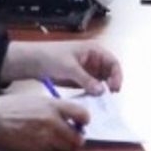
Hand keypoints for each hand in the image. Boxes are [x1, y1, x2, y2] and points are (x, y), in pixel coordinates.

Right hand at [0, 92, 87, 150]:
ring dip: (66, 147)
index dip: (85, 120)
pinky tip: (47, 146)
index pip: (82, 113)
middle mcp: (53, 122)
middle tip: (74, 137)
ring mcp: (45, 138)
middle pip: (77, 137)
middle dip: (77, 139)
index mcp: (54, 106)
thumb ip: (56, 108)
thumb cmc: (14, 106)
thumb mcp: (38, 100)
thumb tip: (68, 117)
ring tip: (60, 143)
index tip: (82, 122)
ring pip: (66, 148)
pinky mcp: (36, 150)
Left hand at [1, 41, 123, 93]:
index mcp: (94, 50)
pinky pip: (92, 87)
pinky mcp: (81, 79)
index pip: (113, 62)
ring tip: (100, 101)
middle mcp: (94, 60)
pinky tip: (91, 100)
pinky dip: (93, 93)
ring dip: (102, 90)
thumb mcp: (70, 67)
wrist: (33, 62)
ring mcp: (88, 70)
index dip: (117, 75)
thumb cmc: (52, 56)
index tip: (115, 88)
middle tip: (109, 97)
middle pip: (110, 73)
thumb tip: (102, 91)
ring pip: (102, 81)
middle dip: (111, 84)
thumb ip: (86, 79)